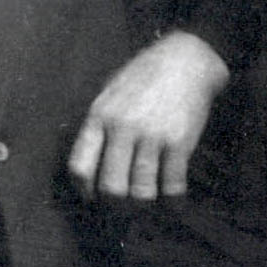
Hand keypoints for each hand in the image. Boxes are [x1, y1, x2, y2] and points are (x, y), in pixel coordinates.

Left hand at [68, 32, 230, 199]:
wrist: (187, 59)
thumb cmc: (144, 76)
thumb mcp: (109, 93)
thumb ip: (97, 126)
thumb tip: (88, 168)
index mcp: (99, 116)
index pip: (80, 167)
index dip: (84, 191)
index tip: (93, 197)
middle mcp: (122, 128)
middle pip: (111, 188)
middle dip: (116, 206)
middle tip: (123, 208)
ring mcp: (152, 136)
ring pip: (141, 193)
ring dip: (144, 206)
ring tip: (147, 203)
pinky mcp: (180, 142)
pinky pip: (173, 187)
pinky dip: (174, 203)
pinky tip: (174, 203)